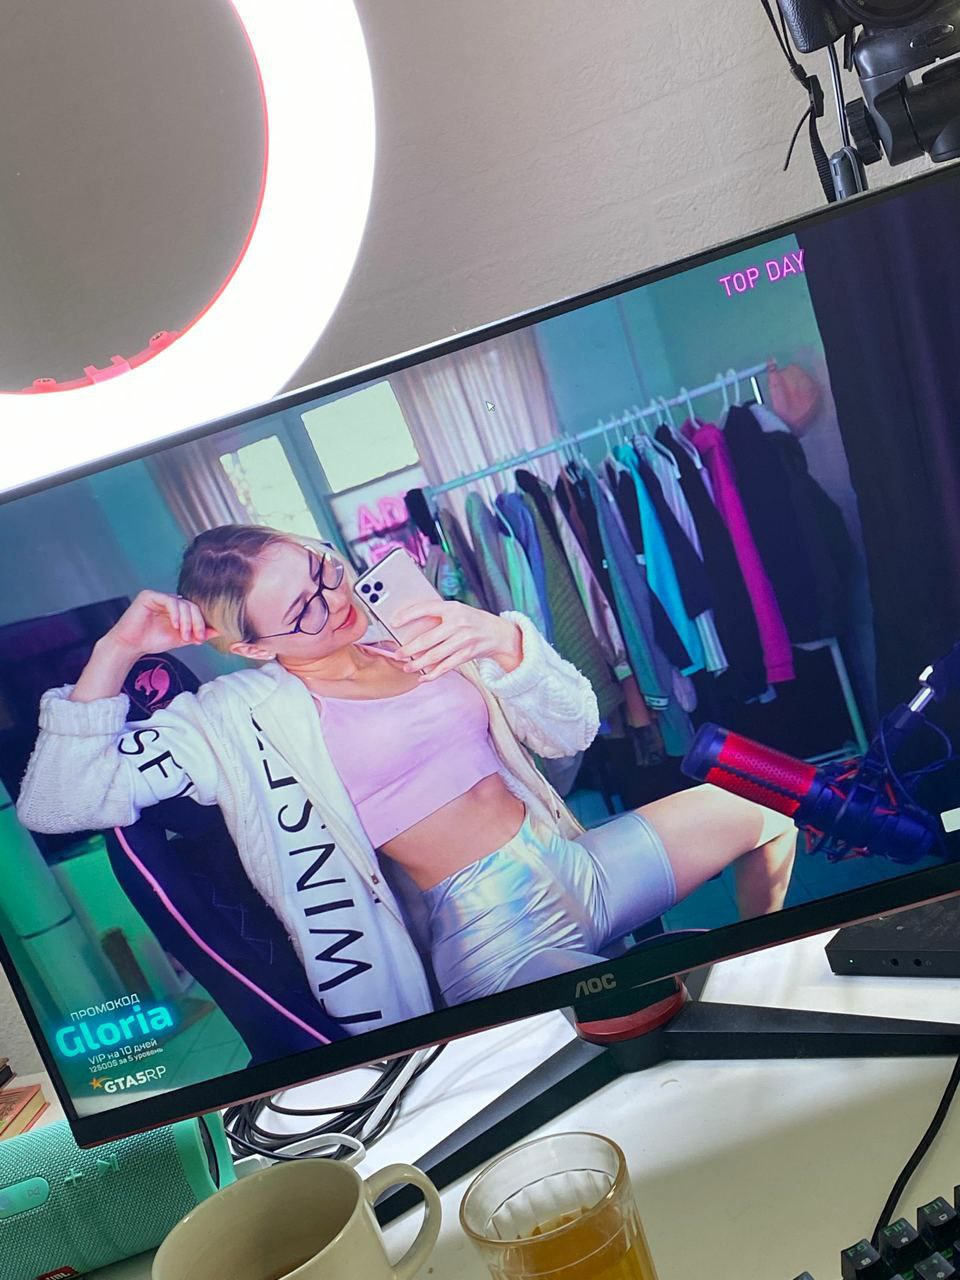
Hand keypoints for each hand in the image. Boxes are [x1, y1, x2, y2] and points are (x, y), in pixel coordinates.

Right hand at [107, 590, 217, 657]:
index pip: (195, 611)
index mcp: (177, 609)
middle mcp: (169, 601)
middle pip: (191, 606)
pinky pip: (169, 601)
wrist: (130, 646)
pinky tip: (174, 625)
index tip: (202, 638)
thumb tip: (217, 631)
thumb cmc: (151, 641)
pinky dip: (175, 613)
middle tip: (196, 638)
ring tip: (184, 636)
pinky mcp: (149, 595)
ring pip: (182, 603)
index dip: (201, 623)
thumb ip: (196, 634)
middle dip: (196, 623)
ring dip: (187, 621)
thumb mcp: (180, 638)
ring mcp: (159, 596)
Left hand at [389, 602, 522, 680]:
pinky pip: (446, 666)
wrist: (499, 633)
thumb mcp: (457, 611)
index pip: (426, 608)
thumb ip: (438, 616)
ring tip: (407, 667)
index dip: (408, 615)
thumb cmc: (472, 621)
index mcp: (452, 608)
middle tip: (398, 654)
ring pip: (435, 655)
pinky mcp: (467, 654)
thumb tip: (410, 626)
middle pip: (427, 639)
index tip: (394, 622)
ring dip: (418, 663)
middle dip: (409, 649)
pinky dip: (433, 674)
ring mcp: (463, 640)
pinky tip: (423, 677)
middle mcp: (458, 624)